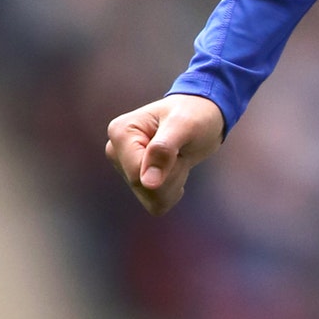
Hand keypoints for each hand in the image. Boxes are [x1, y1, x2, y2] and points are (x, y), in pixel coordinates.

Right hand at [105, 94, 225, 215]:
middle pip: (142, 188)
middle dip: (170, 176)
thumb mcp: (185, 125)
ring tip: (177, 157)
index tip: (179, 148)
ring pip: (150, 199)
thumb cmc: (195, 113)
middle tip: (180, 151)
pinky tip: (174, 168)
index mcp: (120, 132)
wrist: (202, 116)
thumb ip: (164, 149)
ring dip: (173, 182)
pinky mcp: (136, 180)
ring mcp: (124, 167)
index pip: (137, 174)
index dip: (166, 169)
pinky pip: (155, 204)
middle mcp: (116, 151)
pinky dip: (172, 190)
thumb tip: (147, 183)